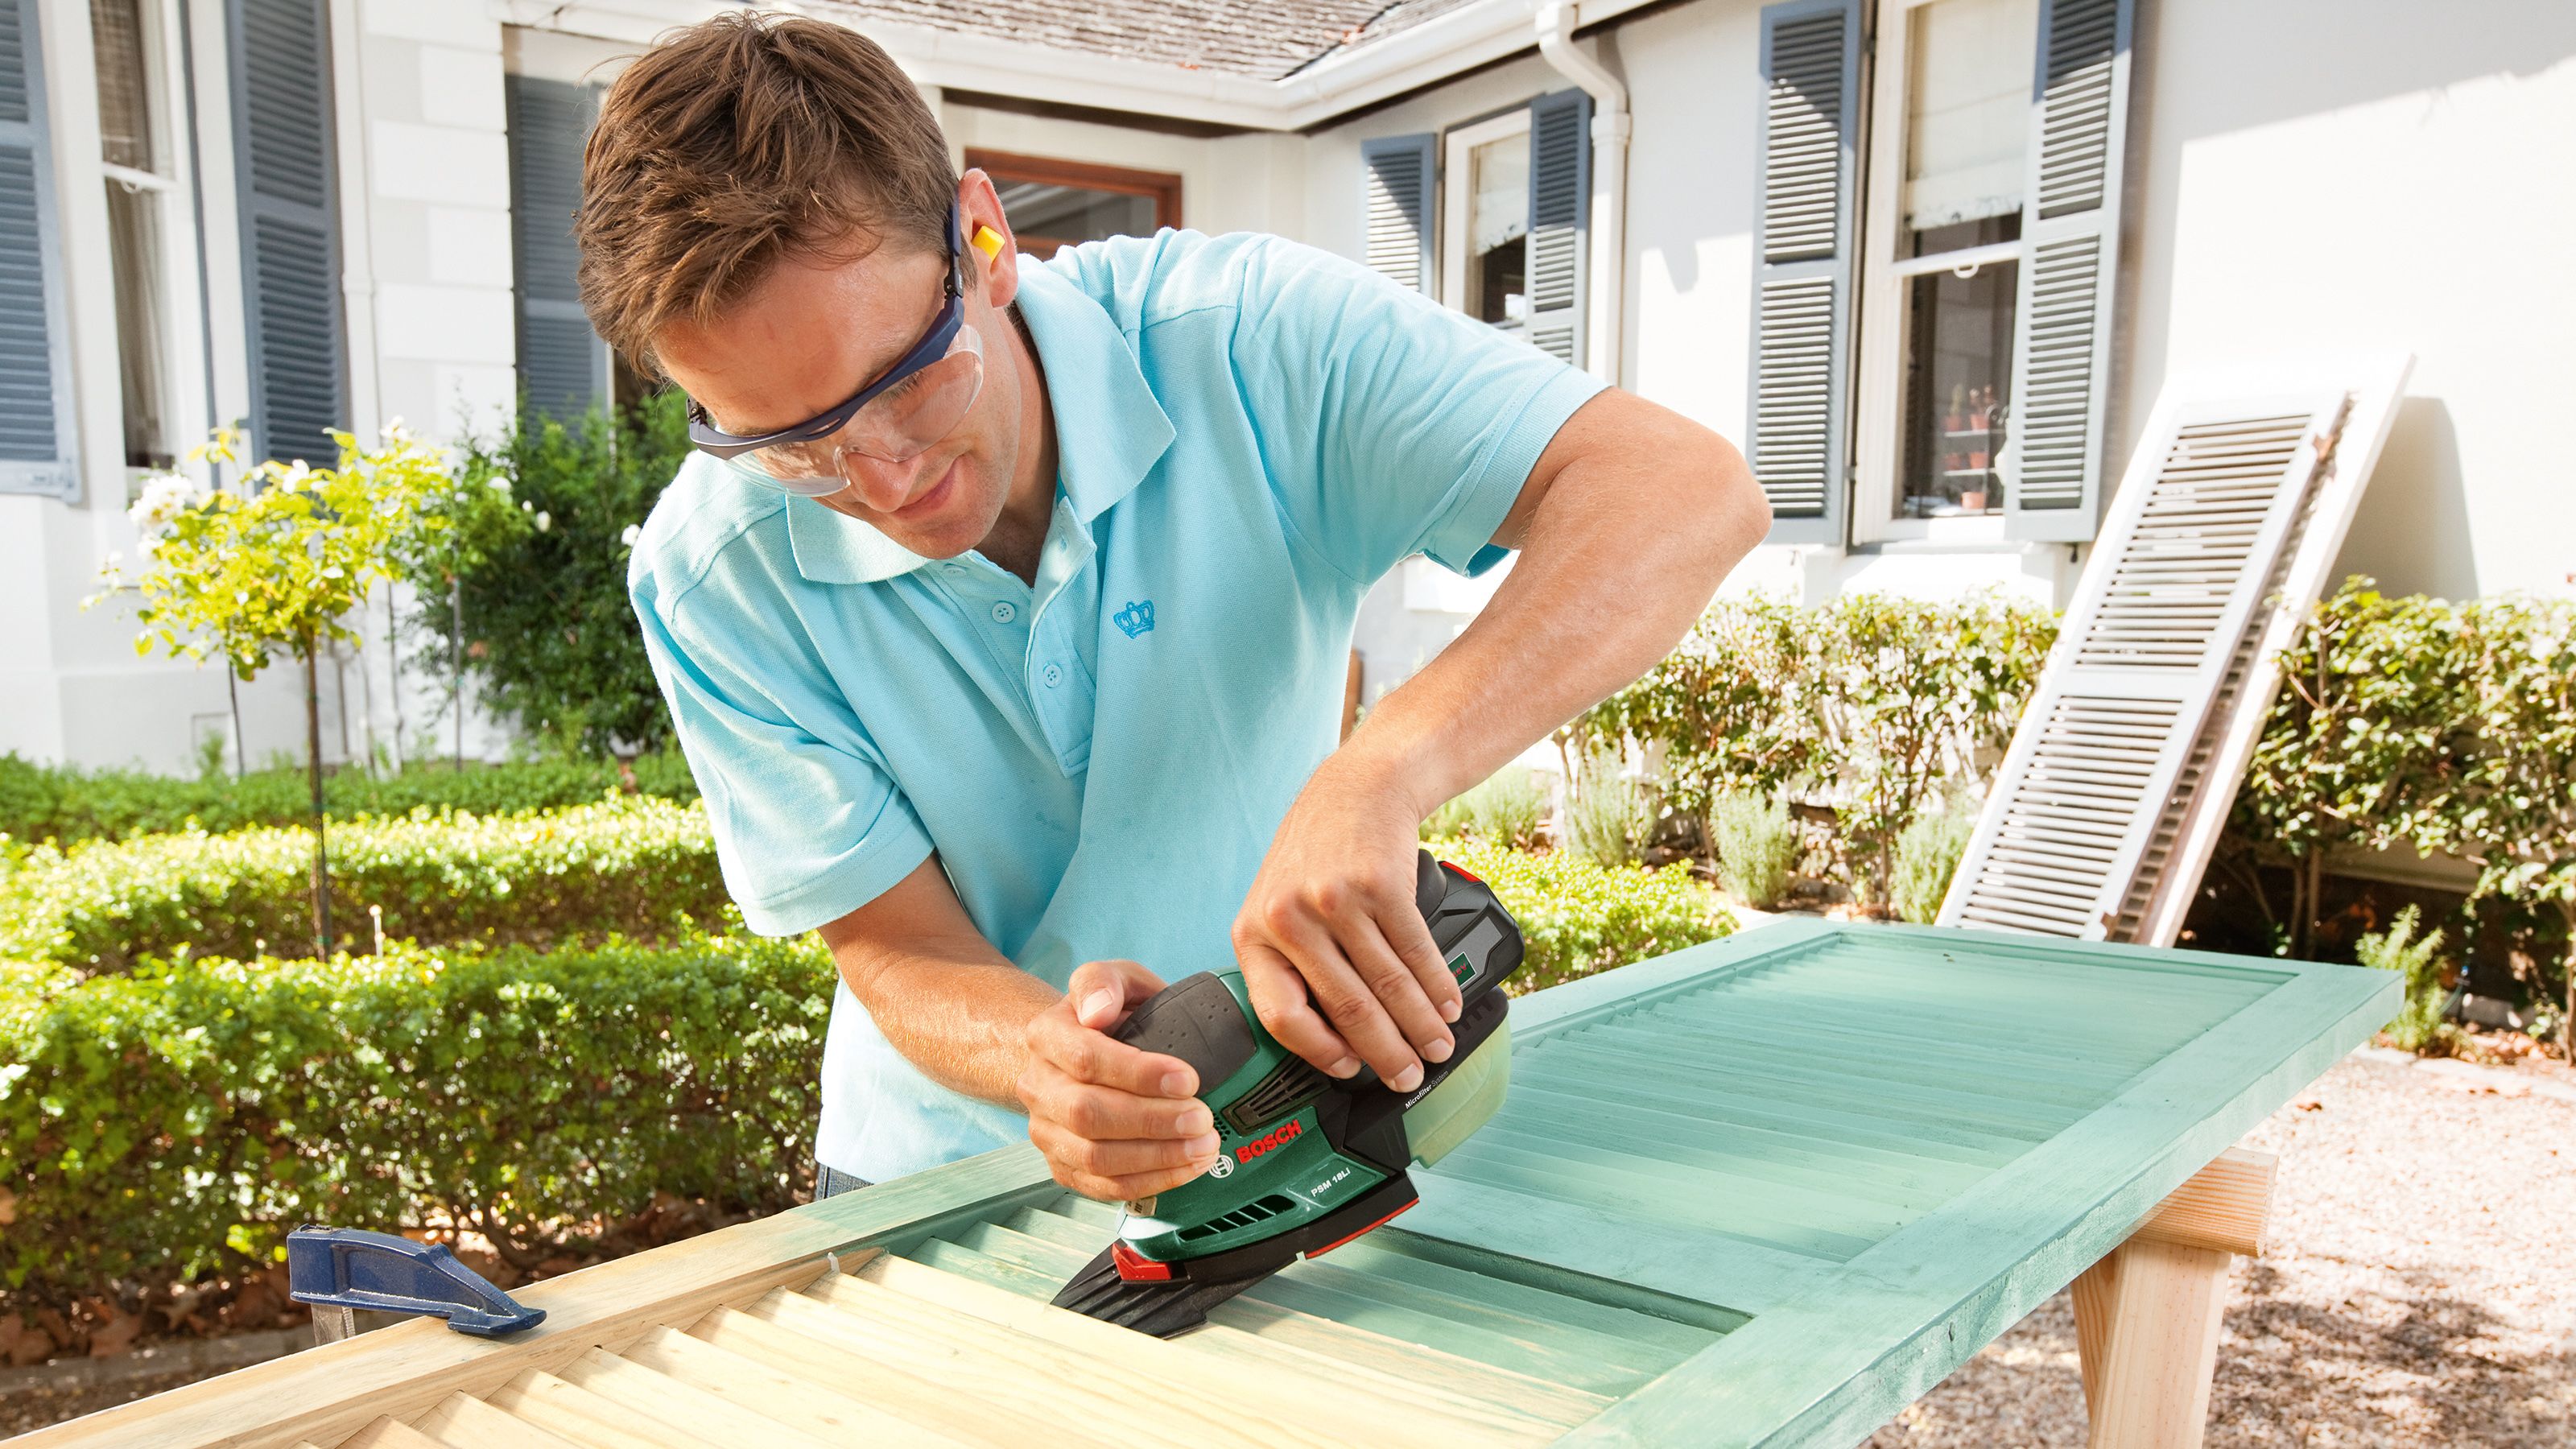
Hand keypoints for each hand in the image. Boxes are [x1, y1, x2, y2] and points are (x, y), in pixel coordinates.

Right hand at [1017, 959, 1222, 1200]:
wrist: (1078, 1051)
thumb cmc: (1105, 1015)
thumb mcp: (1110, 979)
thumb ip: (1103, 981)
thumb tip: (1098, 1010)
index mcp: (1046, 1036)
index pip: (1086, 1059)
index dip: (1139, 1073)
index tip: (1188, 1078)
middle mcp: (1038, 1087)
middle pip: (1088, 1114)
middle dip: (1153, 1121)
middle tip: (1202, 1118)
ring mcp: (1047, 1131)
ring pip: (1095, 1157)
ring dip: (1157, 1157)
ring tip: (1204, 1145)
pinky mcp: (1063, 1166)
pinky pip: (1102, 1186)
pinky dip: (1149, 1181)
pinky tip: (1186, 1167)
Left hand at [1231, 754, 1461, 1093]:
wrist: (1357, 790)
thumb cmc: (1315, 857)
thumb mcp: (1276, 906)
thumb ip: (1288, 964)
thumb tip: (1329, 1040)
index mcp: (1253, 933)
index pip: (1280, 1014)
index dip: (1319, 1052)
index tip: (1349, 1070)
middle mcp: (1290, 918)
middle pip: (1346, 1006)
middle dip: (1386, 1052)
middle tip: (1408, 1076)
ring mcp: (1336, 900)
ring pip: (1387, 984)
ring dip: (1420, 1025)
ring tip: (1437, 1048)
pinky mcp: (1382, 885)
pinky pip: (1416, 951)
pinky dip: (1438, 986)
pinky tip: (1447, 1005)